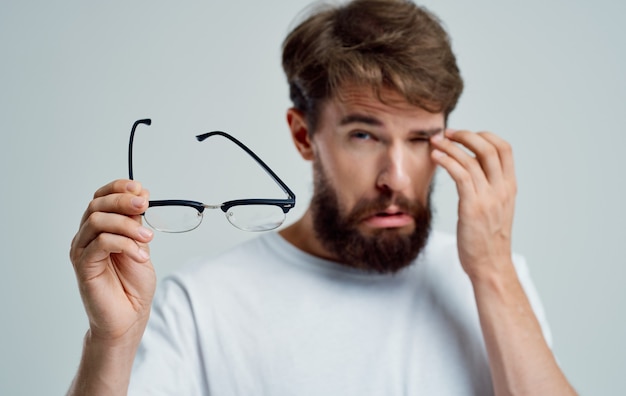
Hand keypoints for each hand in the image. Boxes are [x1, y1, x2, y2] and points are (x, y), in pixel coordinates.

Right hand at [70, 179, 155, 343]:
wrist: (129, 316)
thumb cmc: (133, 285)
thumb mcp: (140, 245)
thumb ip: (136, 223)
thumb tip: (140, 195)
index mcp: (99, 229)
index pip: (101, 197)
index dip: (119, 188)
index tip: (141, 190)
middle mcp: (86, 237)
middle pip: (97, 205)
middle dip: (123, 201)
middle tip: (144, 206)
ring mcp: (82, 251)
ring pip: (98, 221)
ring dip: (127, 225)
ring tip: (146, 238)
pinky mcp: (84, 266)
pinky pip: (102, 243)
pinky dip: (125, 244)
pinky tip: (140, 255)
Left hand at [430, 129, 516, 278]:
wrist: (490, 266)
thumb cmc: (487, 240)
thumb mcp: (495, 209)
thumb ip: (489, 189)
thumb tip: (473, 172)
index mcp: (509, 187)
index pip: (504, 149)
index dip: (484, 136)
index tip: (465, 135)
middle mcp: (502, 189)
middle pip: (489, 148)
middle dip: (466, 135)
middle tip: (447, 133)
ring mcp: (489, 198)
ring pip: (471, 160)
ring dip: (450, 146)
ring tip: (435, 142)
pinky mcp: (473, 207)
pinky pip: (461, 175)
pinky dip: (447, 161)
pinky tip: (436, 157)